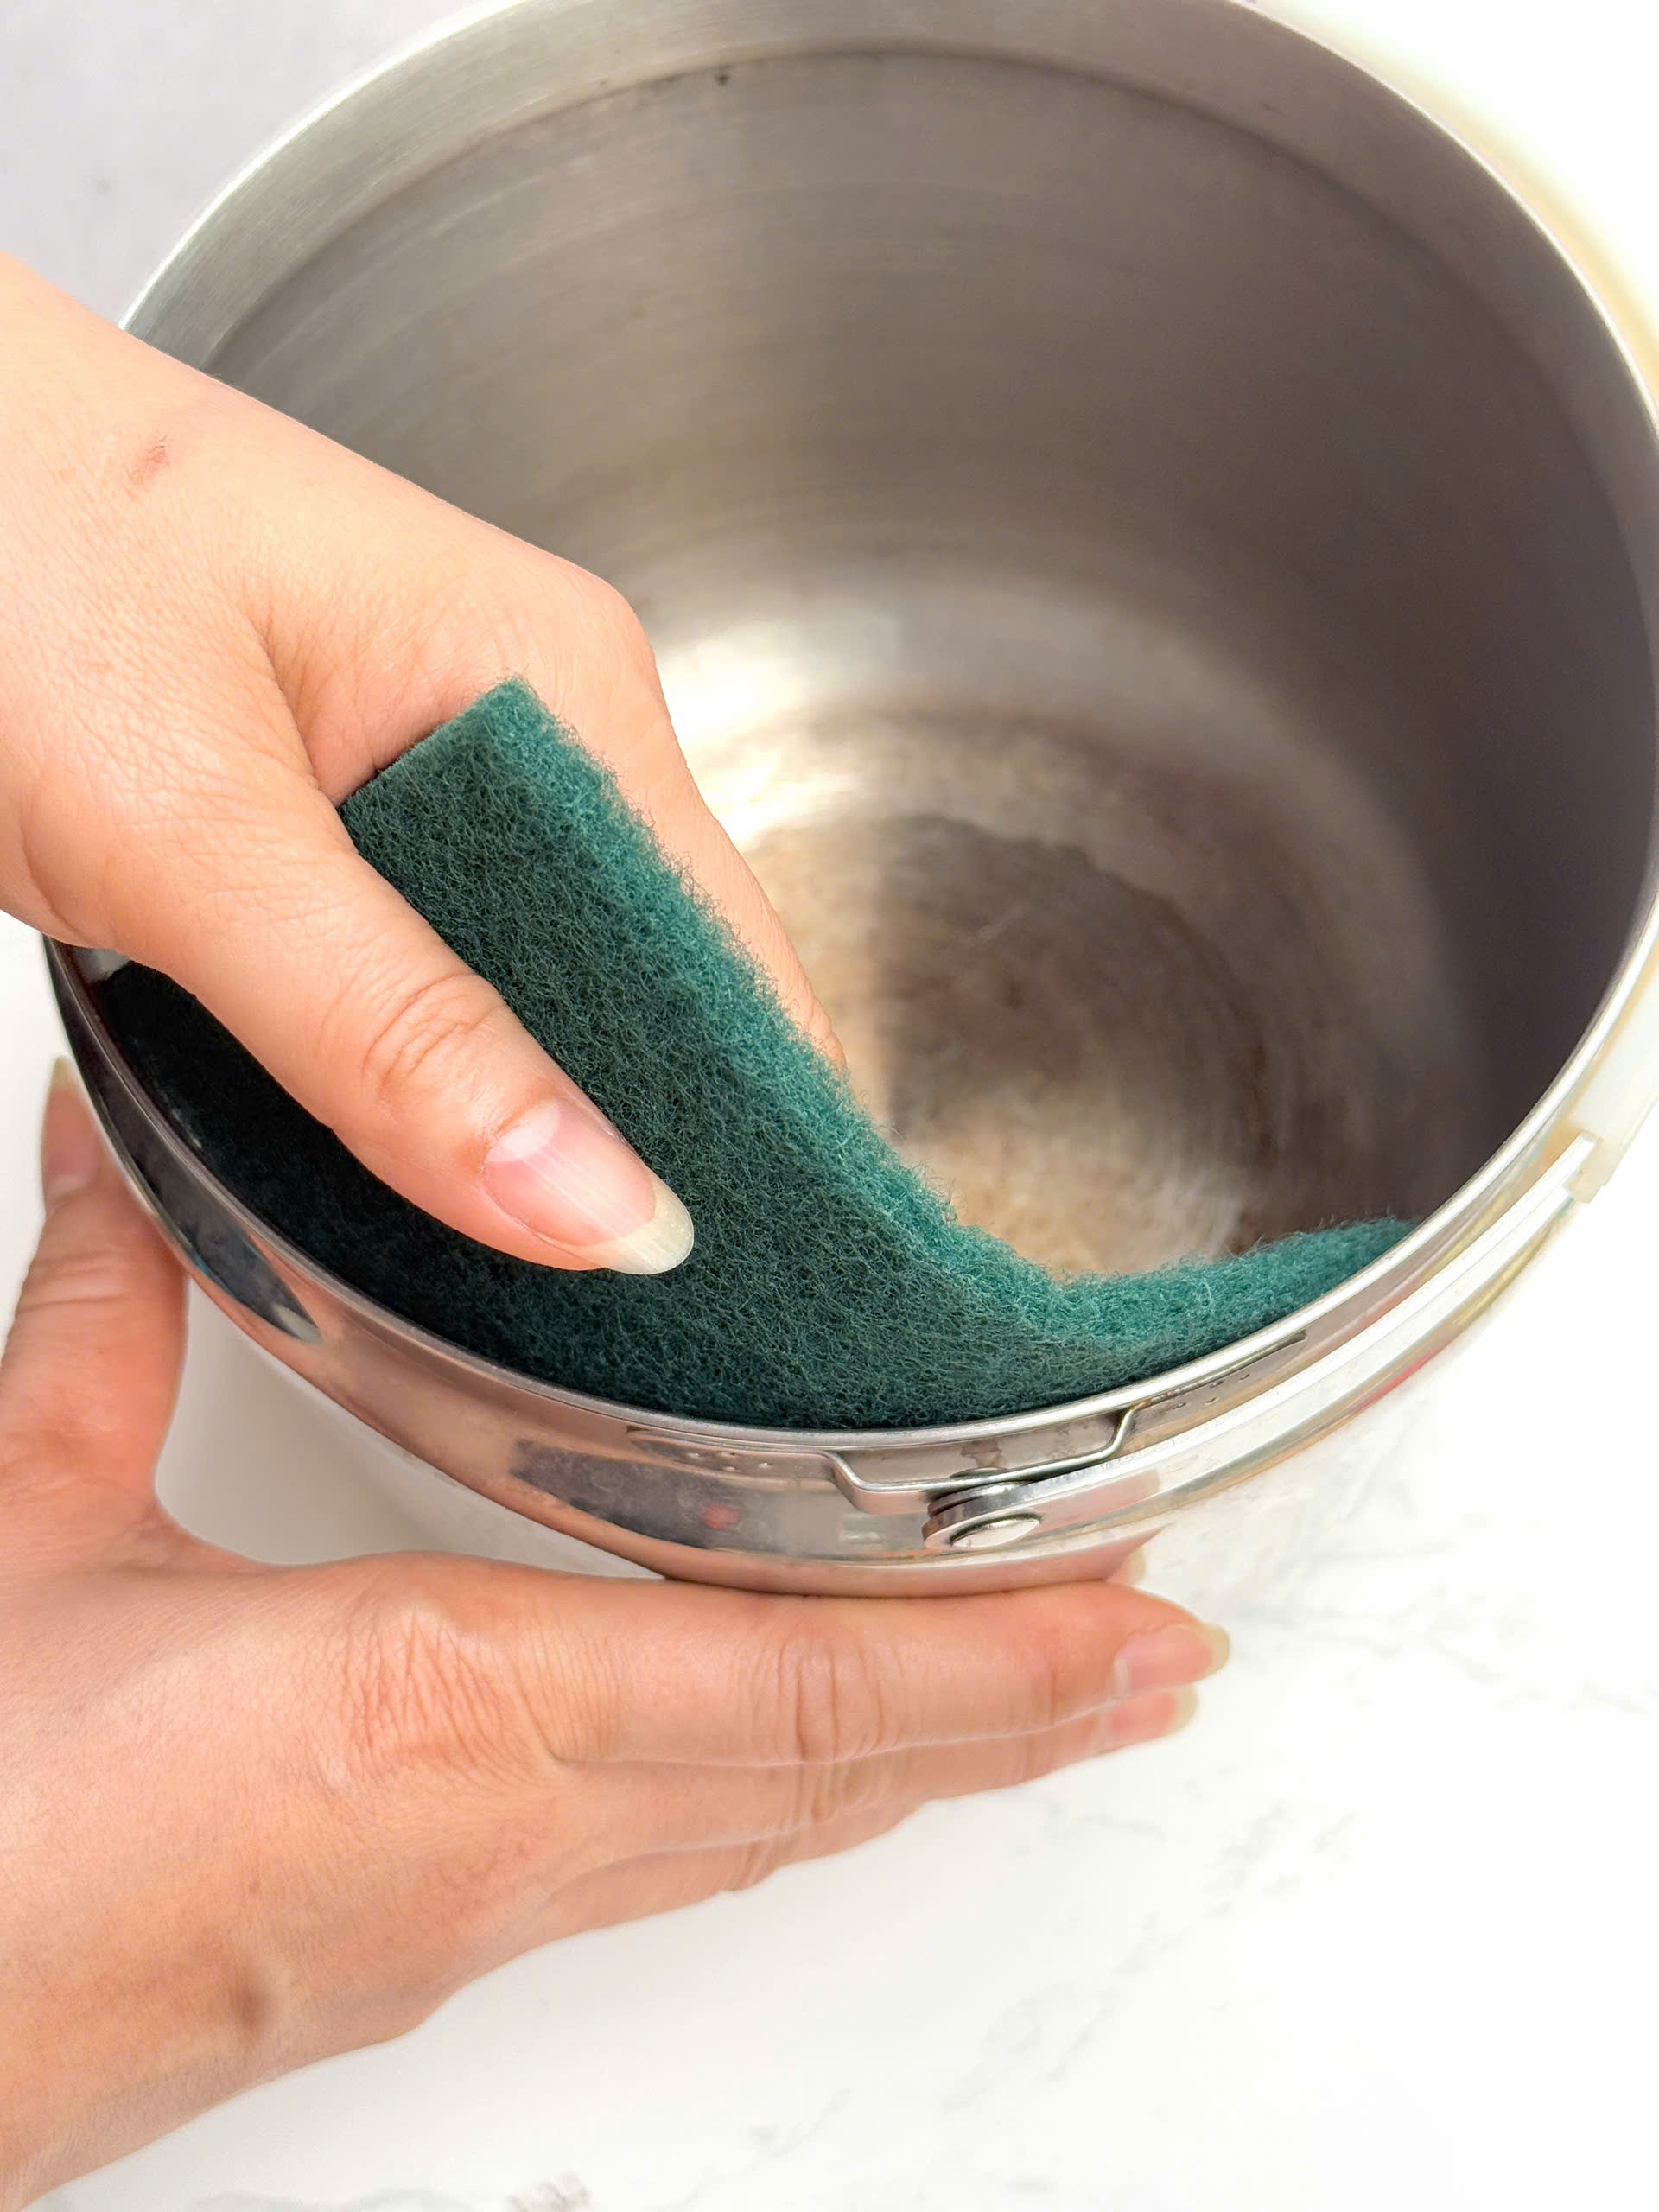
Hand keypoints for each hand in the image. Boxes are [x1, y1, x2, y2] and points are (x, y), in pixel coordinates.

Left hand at [0, 253, 839, 1274]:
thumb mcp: (192, 819)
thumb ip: (389, 1025)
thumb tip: (598, 1201)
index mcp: (552, 680)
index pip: (728, 952)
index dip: (749, 1129)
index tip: (747, 1287)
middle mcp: (515, 720)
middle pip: (643, 985)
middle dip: (635, 1147)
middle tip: (624, 1330)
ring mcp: (418, 768)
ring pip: (524, 994)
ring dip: (519, 1121)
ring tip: (522, 1276)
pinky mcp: (323, 815)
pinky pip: (422, 978)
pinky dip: (420, 1078)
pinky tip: (406, 1165)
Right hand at [0, 1072, 1225, 2204]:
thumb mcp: (29, 1527)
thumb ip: (110, 1321)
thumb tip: (123, 1148)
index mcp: (434, 1697)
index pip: (795, 1676)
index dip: (996, 1656)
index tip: (1142, 1625)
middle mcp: (500, 1827)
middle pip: (830, 1769)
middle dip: (1020, 1714)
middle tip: (1166, 1663)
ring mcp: (476, 1914)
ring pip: (767, 1832)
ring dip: (930, 1764)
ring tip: (1059, 1710)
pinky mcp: (420, 1955)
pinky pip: (674, 1866)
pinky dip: (797, 1805)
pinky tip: (824, 1781)